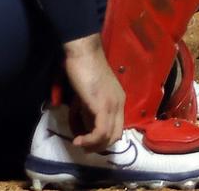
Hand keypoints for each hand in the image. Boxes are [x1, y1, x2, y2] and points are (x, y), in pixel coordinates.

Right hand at [61, 35, 124, 149]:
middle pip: (115, 136)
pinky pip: (101, 132)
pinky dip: (89, 140)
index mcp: (118, 100)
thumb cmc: (82, 67)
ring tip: (79, 143)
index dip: (102, 139)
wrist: (82, 51)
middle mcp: (120, 103)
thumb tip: (83, 125)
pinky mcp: (103, 106)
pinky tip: (78, 139)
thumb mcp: (88, 94)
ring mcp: (113, 105)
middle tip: (83, 145)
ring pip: (109, 137)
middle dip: (98, 146)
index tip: (87, 140)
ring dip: (93, 145)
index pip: (117, 128)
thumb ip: (89, 109)